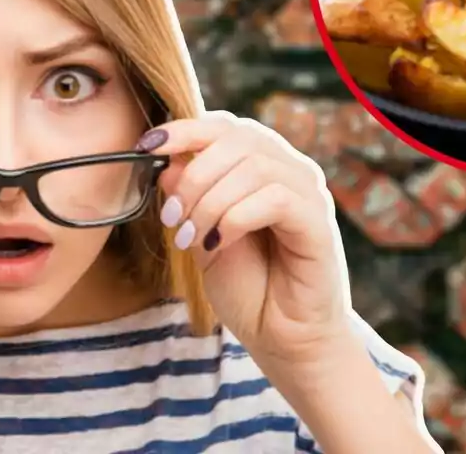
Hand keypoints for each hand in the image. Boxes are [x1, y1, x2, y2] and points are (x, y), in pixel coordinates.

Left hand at [139, 111, 349, 364]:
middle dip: (194, 176)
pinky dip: (236, 218)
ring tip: (191, 240)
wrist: (282, 339)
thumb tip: (166, 162)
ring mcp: (309, 193)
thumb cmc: (247, 286)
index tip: (146, 147)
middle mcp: (290, 169)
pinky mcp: (319, 222)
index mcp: (262, 164)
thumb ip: (188, 198)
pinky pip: (275, 198)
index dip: (184, 129)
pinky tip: (218, 244)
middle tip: (171, 218)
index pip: (224, 127)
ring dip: (210, 202)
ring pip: (254, 166)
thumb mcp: (201, 235)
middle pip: (238, 139)